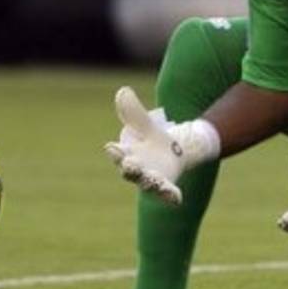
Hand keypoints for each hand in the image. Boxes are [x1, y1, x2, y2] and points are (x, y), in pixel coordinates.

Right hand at [103, 87, 219, 206]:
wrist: (174, 152)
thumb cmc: (153, 139)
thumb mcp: (145, 124)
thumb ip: (133, 111)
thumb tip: (123, 91)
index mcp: (127, 155)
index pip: (117, 154)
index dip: (114, 152)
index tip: (111, 147)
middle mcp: (136, 170)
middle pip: (130, 172)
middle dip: (129, 168)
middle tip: (130, 165)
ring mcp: (151, 180)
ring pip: (147, 184)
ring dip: (150, 182)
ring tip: (153, 179)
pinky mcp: (166, 186)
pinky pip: (168, 193)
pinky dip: (171, 196)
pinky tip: (176, 198)